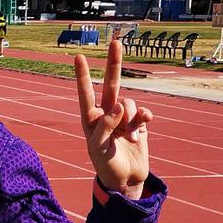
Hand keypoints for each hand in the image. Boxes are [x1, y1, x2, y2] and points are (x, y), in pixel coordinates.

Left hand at [74, 40, 152, 199]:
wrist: (126, 180)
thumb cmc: (106, 165)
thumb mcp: (100, 147)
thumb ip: (106, 125)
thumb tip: (119, 105)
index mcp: (90, 119)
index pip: (86, 94)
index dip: (83, 75)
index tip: (78, 56)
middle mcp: (106, 114)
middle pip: (111, 84)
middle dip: (114, 64)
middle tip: (116, 41)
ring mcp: (124, 117)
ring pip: (130, 103)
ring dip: (131, 118)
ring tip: (129, 137)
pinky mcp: (139, 123)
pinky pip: (143, 111)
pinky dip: (144, 118)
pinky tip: (143, 127)